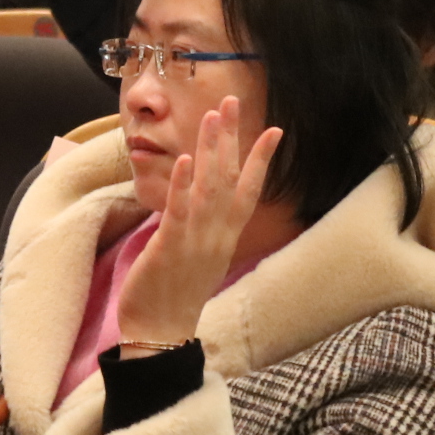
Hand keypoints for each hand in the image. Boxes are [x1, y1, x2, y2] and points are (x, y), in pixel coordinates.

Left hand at [110, 94, 282, 347]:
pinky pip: (180, 210)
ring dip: (211, 150)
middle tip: (231, 101)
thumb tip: (204, 202)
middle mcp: (217, 235)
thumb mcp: (201, 258)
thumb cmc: (176, 295)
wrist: (161, 334)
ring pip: (209, 187)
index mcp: (226, 237)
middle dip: (232, 138)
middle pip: (230, 179)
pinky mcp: (170, 247)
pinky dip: (184, 184)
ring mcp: (196, 240)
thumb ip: (207, 228)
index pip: (250, 191)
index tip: (274, 129)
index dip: (261, 159)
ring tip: (214, 117)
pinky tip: (187, 159)